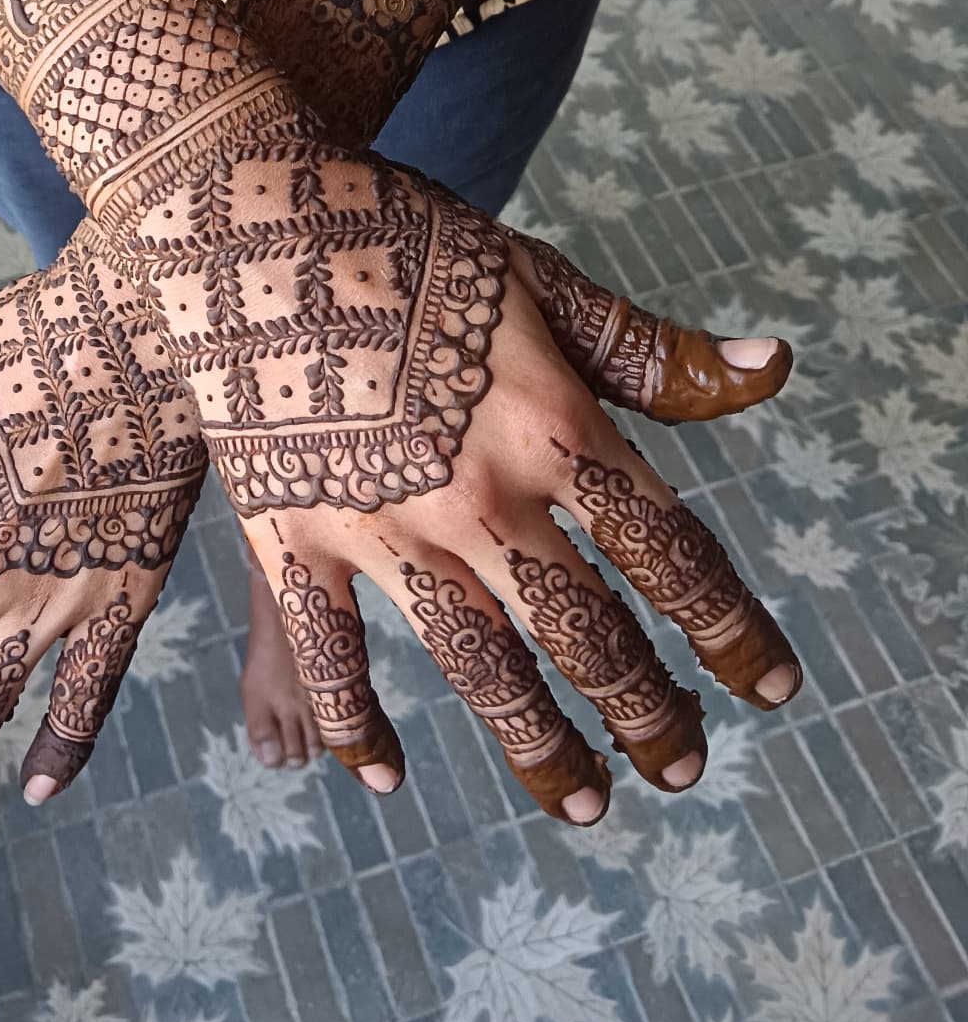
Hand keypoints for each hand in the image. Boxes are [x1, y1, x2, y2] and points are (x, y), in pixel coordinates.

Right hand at [117, 139, 799, 823]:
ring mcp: (384, 527)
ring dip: (538, 744)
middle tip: (680, 763)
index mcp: (552, 426)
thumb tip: (767, 371)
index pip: (671, 554)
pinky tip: (384, 777)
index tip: (769, 685)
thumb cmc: (403, 235)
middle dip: (648, 710)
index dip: (732, 629)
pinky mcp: (292, 536)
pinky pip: (332, 657)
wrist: (252, 220)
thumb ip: (643, 346)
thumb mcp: (536, 278)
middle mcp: (481, 495)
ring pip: (481, 669)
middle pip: (589, 633)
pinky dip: (356, 725)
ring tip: (582, 802)